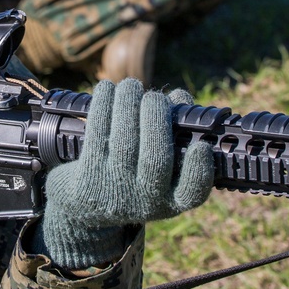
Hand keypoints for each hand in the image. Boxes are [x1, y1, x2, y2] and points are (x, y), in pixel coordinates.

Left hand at [37, 79, 213, 268]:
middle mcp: (144, 200)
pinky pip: (98, 135)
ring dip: (128, 105)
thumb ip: (175, 132)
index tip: (201, 147)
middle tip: (155, 98)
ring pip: (124, 142)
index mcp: (169, 200)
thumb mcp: (158, 171)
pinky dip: (103, 106)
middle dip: (156, 118)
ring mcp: (115, 189)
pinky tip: (107, 89)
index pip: (192, 193)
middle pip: (155, 159)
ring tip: (130, 86)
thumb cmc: (133, 175)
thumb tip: (180, 98)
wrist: (87, 202)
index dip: (199, 170)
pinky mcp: (88, 175)